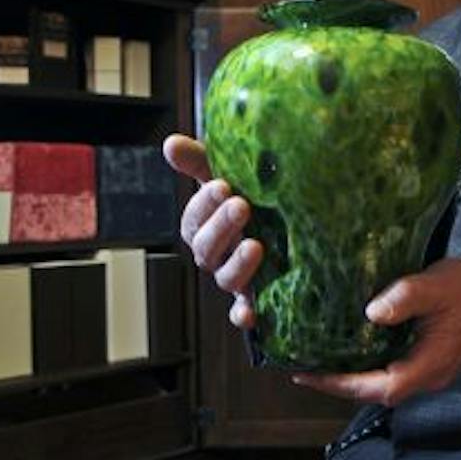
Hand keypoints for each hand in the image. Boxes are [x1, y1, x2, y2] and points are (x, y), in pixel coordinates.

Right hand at [162, 133, 261, 327]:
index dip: (204, 204)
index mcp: (205, 226)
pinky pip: (243, 311)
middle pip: (206, 249)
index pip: (194, 218)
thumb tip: (171, 144)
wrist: (288, 222)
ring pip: (225, 278)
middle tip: (242, 205)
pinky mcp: (256, 298)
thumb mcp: (226, 174)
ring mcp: (235, 278)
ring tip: (256, 246)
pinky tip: (250, 314)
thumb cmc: (251, 196)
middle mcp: (216, 254)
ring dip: (237, 265)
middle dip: (221, 227)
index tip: (223, 185)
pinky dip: (243, 315)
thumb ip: (199, 161)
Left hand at [292, 255, 460, 406]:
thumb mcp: (435, 286)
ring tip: (318, 363)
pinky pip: (389, 372)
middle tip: (304, 369)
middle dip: (339, 384)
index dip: (344, 384)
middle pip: (375, 392)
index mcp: (428, 364)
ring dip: (351, 377)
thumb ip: (405, 298)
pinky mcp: (424, 361)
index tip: (313, 375)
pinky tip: (347, 351)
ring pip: (381, 384)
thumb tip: (371, 313)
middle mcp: (426, 376)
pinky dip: (365, 367)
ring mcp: (426, 371)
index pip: (381, 387)